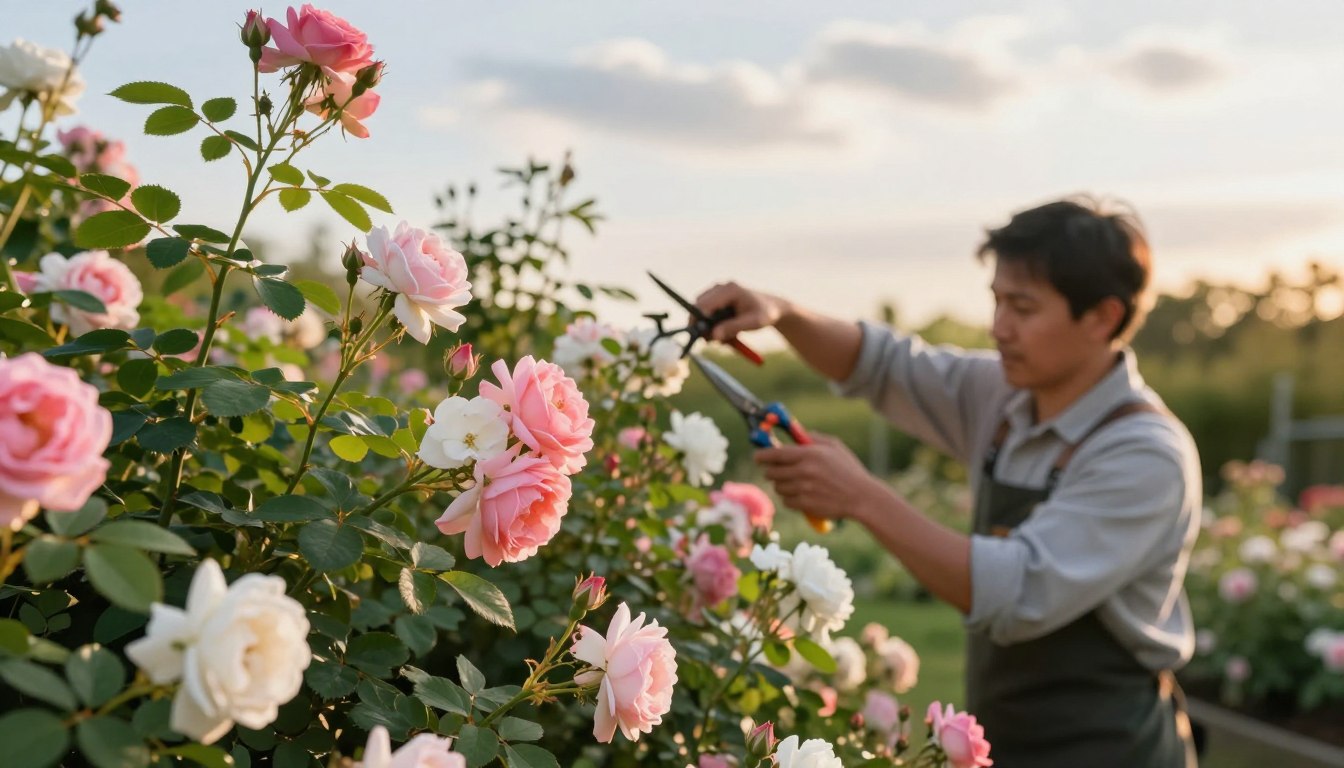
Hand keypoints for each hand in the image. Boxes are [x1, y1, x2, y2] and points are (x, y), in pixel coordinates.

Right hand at [693, 281, 787, 341]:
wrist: (772, 307)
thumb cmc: (765, 314)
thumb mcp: (753, 323)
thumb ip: (733, 328)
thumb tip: (714, 336)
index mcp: (730, 290)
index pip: (704, 304)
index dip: (697, 320)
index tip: (698, 337)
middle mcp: (721, 287)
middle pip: (698, 306)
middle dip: (701, 325)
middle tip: (709, 342)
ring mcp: (718, 290)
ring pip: (701, 310)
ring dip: (708, 326)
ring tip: (725, 338)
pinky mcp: (717, 297)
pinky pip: (706, 311)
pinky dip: (711, 324)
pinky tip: (724, 331)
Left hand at [754, 433, 884, 524]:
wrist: (862, 497)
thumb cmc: (848, 470)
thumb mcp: (834, 446)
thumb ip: (813, 438)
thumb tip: (794, 434)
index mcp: (809, 454)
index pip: (775, 453)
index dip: (762, 455)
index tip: (757, 456)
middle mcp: (804, 471)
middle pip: (771, 472)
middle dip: (772, 471)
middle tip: (778, 470)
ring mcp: (803, 489)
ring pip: (778, 487)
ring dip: (782, 485)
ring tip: (796, 482)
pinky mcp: (805, 505)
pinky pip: (786, 501)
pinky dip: (790, 498)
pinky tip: (802, 494)